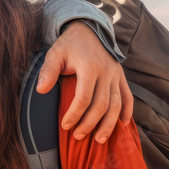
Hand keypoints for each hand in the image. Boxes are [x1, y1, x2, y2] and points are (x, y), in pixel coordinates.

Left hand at [36, 21, 132, 142]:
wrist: (89, 29)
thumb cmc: (69, 44)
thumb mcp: (55, 53)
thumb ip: (48, 71)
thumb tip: (40, 90)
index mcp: (89, 67)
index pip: (84, 97)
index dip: (75, 114)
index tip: (65, 126)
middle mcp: (106, 72)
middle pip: (102, 105)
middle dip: (90, 124)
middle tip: (78, 136)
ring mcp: (116, 75)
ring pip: (118, 104)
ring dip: (109, 124)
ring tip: (99, 139)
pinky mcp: (121, 77)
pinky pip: (128, 97)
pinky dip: (127, 112)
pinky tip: (123, 125)